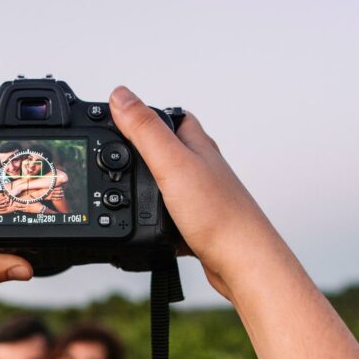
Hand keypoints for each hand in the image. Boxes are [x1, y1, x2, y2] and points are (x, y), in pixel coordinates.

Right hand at [108, 86, 266, 301]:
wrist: (243, 263)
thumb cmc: (219, 214)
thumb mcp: (172, 163)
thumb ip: (145, 129)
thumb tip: (120, 95)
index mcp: (197, 146)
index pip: (172, 116)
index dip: (146, 113)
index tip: (119, 116)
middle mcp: (201, 168)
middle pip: (166, 151)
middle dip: (139, 155)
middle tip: (115, 161)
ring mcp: (201, 197)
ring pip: (166, 186)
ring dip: (145, 191)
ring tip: (124, 198)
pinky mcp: (198, 225)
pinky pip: (170, 218)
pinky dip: (154, 223)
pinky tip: (145, 232)